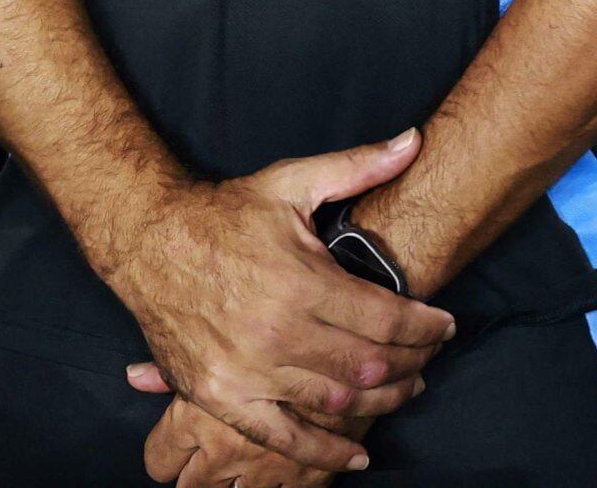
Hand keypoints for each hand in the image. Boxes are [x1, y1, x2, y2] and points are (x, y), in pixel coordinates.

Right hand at [108, 130, 453, 472]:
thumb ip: (359, 165)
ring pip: (334, 402)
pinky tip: (356, 455)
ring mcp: (247, 372)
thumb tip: (413, 140)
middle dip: (412, 363)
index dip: (425, 326)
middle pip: (367, 364)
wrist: (149, 243)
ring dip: (380, 401)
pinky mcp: (220, 398)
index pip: (385, 318)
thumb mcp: (293, 181)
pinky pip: (280, 438)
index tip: (447, 326)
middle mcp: (277, 333)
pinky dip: (322, 453)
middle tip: (431, 358)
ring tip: (406, 390)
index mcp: (301, 281)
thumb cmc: (225, 214)